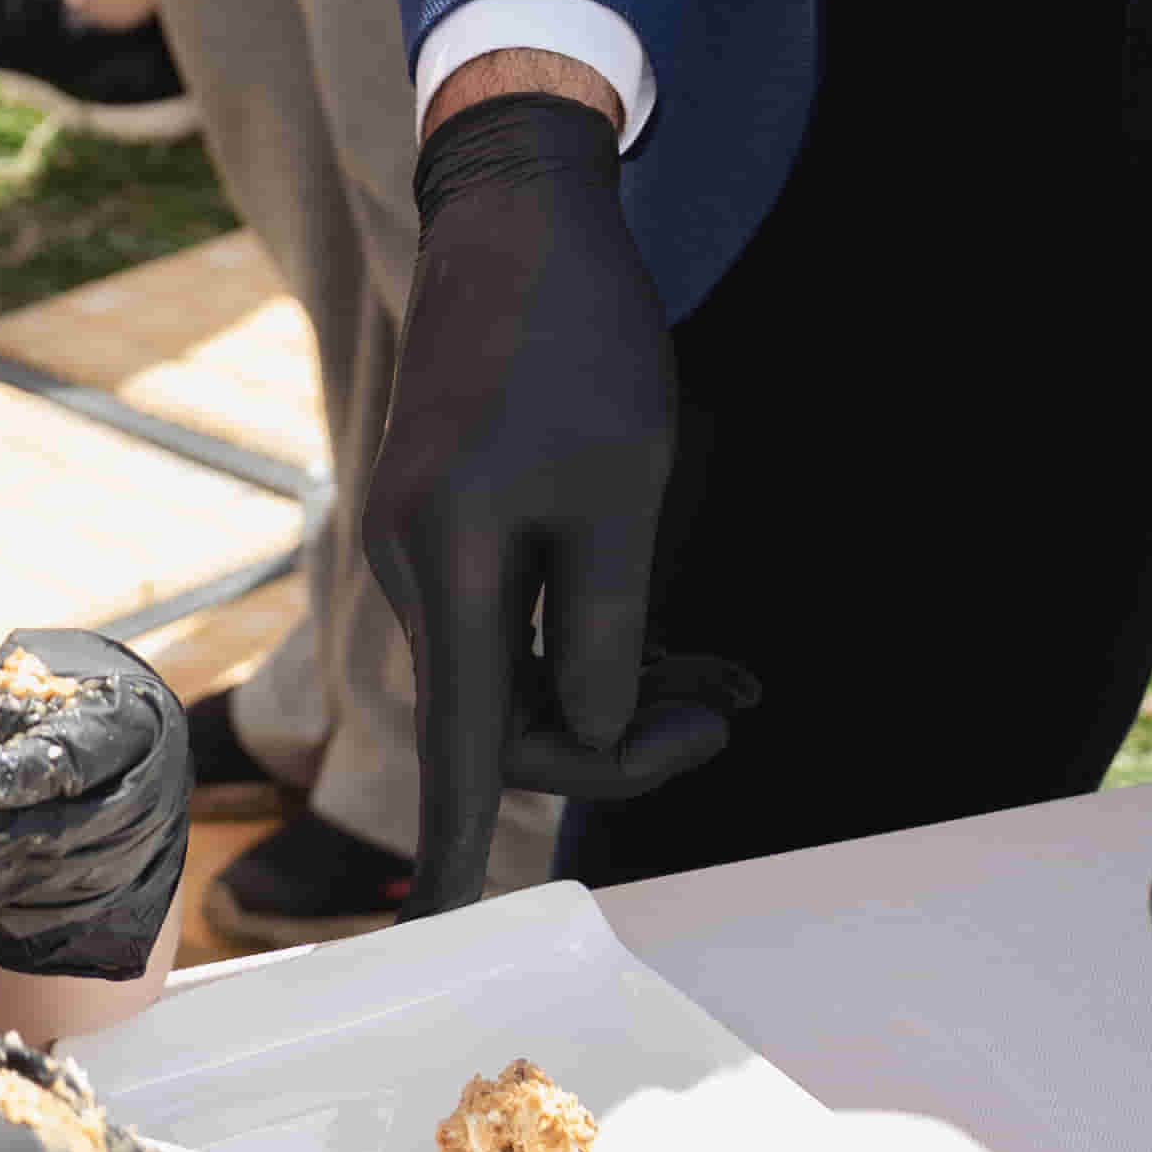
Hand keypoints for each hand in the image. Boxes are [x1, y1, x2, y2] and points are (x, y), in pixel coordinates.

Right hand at [370, 87, 745, 909]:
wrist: (517, 211)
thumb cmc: (580, 341)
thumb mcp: (623, 491)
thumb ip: (608, 631)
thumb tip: (593, 734)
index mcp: (452, 568)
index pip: (465, 750)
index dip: (462, 856)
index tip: (452, 939)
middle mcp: (416, 566)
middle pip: (509, 715)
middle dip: (624, 735)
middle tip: (736, 711)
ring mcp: (423, 539)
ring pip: (522, 666)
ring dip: (621, 686)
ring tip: (732, 681)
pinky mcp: (445, 512)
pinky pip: (515, 614)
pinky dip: (594, 633)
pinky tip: (674, 637)